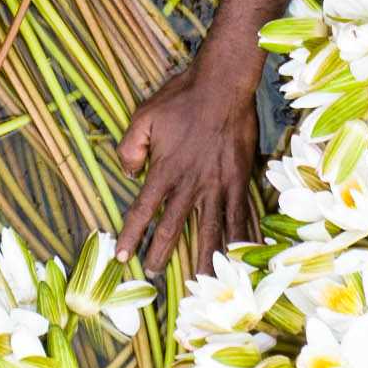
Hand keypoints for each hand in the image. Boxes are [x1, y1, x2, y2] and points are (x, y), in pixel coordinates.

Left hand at [114, 41, 261, 275]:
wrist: (223, 85)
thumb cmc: (182, 98)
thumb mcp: (143, 117)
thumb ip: (130, 148)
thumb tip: (127, 173)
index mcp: (165, 171)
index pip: (143, 211)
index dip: (131, 236)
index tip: (123, 257)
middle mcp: (191, 184)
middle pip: (175, 228)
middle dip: (162, 253)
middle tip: (154, 274)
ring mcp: (218, 184)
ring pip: (210, 230)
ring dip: (204, 257)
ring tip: (201, 282)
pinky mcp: (239, 179)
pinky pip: (240, 214)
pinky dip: (242, 236)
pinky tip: (244, 255)